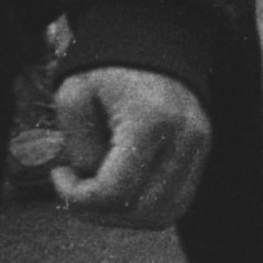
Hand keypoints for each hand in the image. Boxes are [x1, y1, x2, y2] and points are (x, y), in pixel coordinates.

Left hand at [52, 65, 209, 229]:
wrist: (156, 46)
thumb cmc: (109, 70)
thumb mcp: (75, 95)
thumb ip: (79, 145)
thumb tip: (92, 181)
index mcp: (152, 121)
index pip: (114, 192)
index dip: (76, 197)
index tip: (59, 173)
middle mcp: (185, 137)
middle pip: (140, 211)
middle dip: (97, 211)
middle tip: (74, 189)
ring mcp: (200, 147)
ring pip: (163, 214)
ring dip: (123, 216)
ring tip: (98, 192)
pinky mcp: (203, 153)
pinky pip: (177, 203)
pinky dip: (145, 208)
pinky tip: (122, 188)